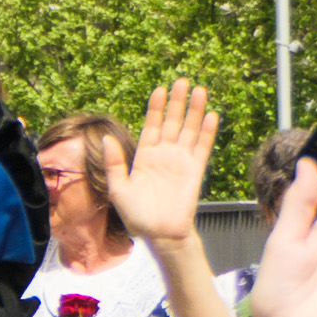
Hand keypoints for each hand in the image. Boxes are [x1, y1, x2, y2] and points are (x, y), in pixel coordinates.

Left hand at [108, 81, 217, 248]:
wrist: (160, 235)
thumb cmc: (137, 216)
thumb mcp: (118, 189)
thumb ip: (113, 164)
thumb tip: (106, 139)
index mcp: (145, 157)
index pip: (151, 126)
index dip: (156, 108)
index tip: (160, 90)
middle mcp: (164, 155)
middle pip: (172, 122)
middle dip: (177, 103)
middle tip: (182, 81)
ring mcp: (181, 161)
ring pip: (189, 130)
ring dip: (194, 111)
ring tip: (199, 90)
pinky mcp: (195, 171)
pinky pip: (202, 147)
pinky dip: (207, 132)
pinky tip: (210, 115)